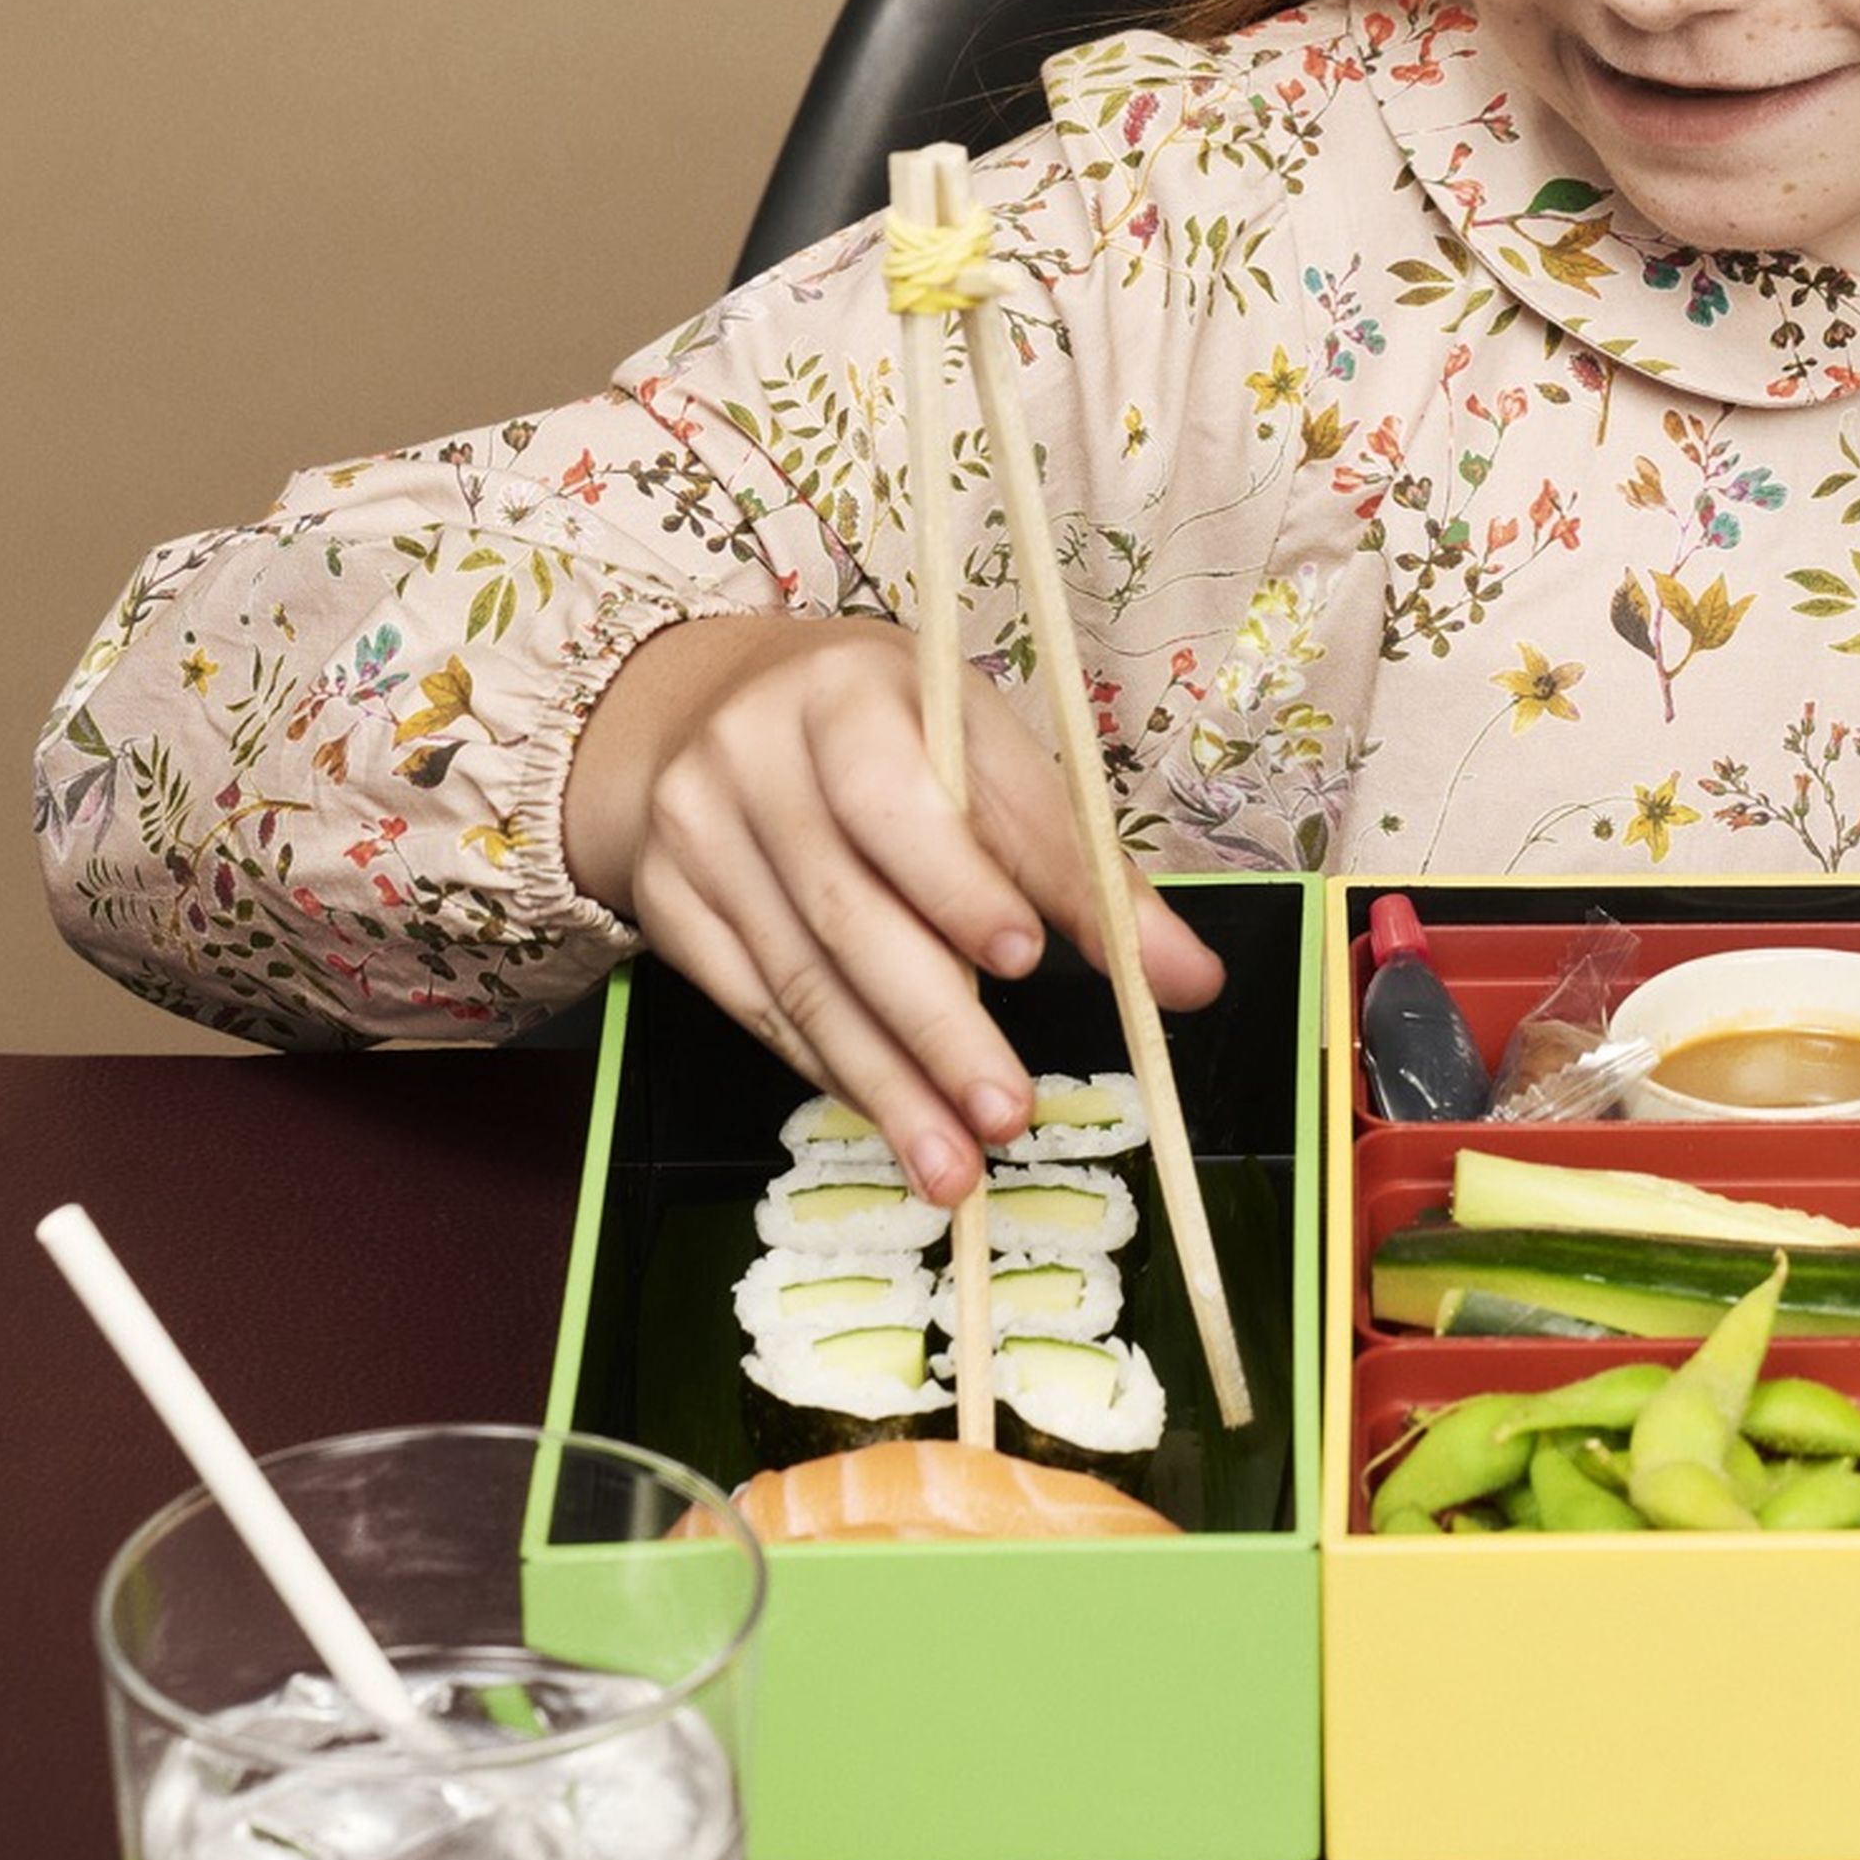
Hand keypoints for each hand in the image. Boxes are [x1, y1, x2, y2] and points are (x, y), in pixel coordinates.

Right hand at [565, 615, 1223, 1204]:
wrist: (712, 710)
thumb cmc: (892, 731)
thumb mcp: (982, 749)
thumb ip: (1078, 860)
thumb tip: (1191, 981)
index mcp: (845, 691)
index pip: (901, 797)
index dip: (963, 880)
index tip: (1030, 957)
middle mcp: (753, 755)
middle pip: (848, 907)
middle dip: (937, 1023)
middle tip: (1008, 1112)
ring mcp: (697, 834)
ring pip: (801, 978)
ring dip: (888, 1084)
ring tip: (958, 1167)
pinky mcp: (668, 905)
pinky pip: (756, 1007)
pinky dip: (833, 1071)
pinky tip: (892, 1117)